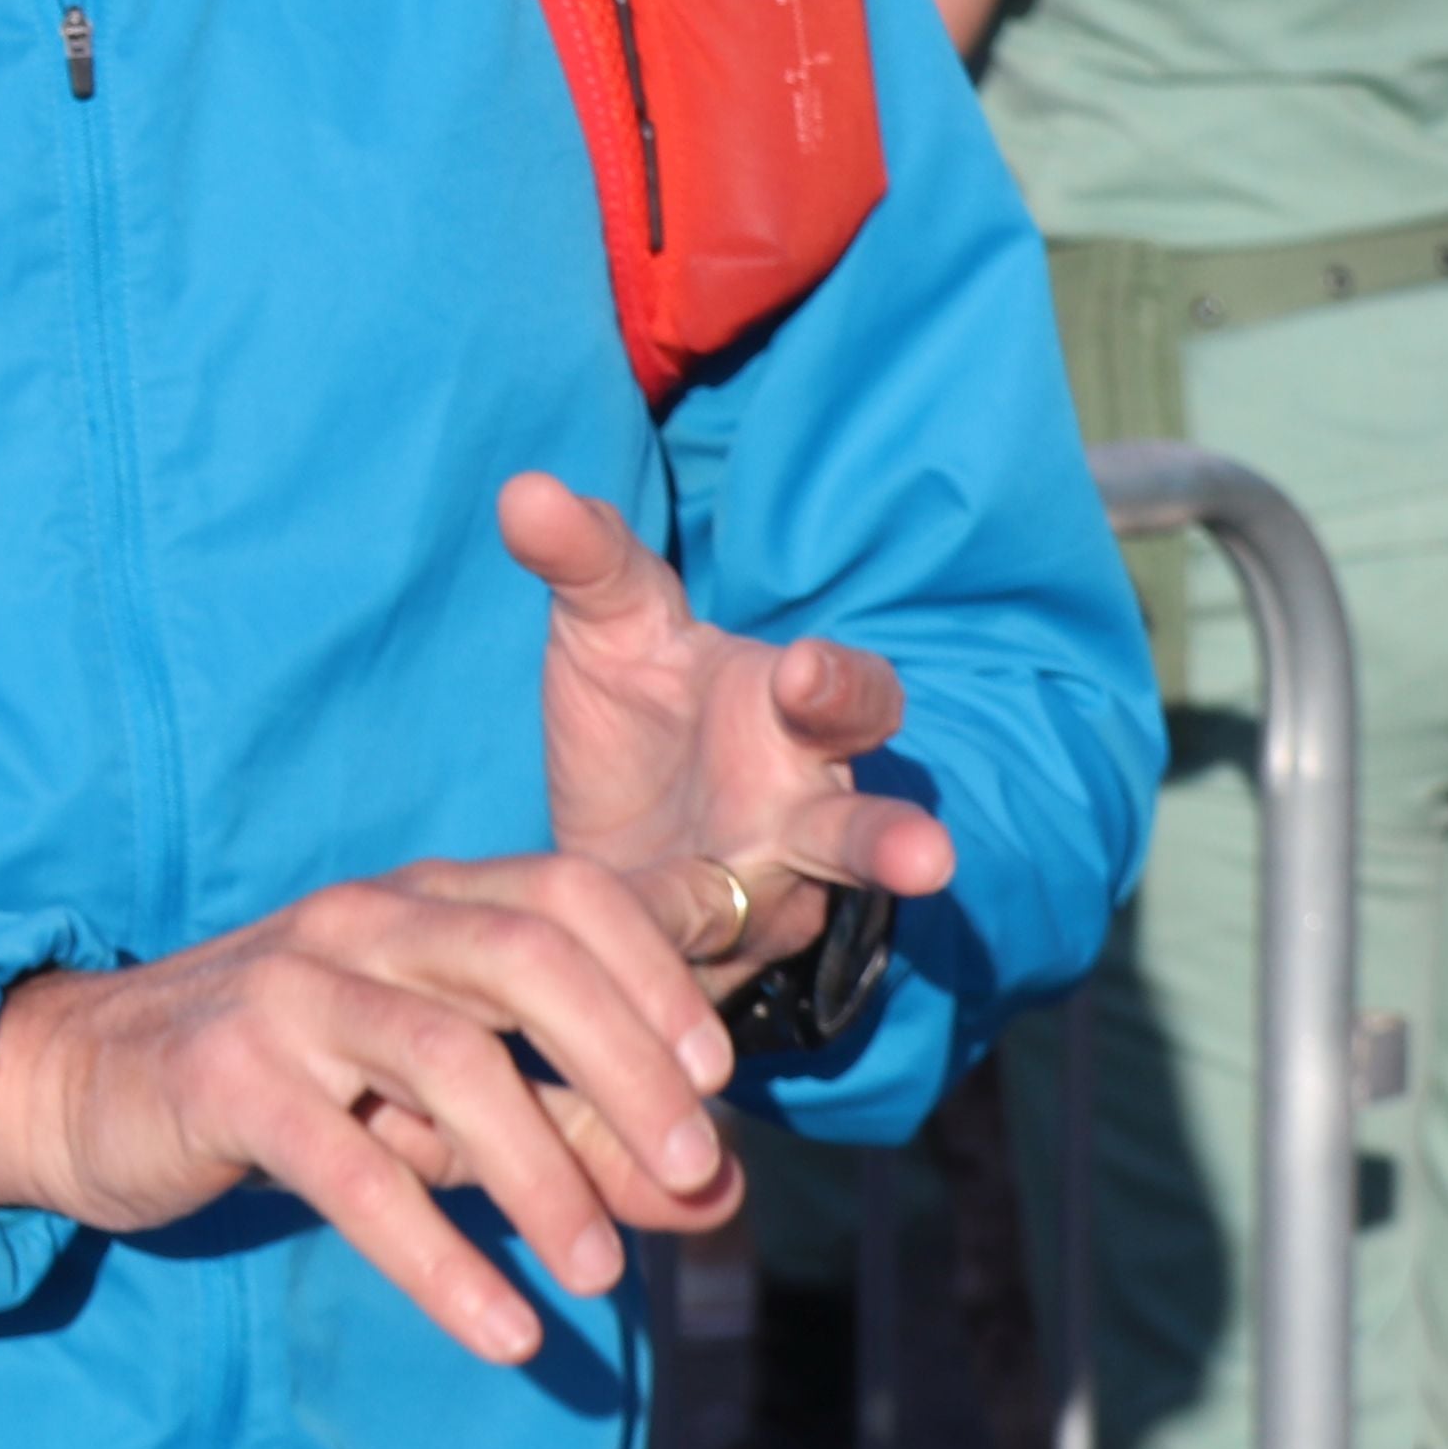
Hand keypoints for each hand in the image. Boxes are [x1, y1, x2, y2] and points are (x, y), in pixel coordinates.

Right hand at [0, 854, 738, 1365]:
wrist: (81, 1083)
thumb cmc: (287, 1085)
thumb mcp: (437, 1102)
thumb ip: (574, 1132)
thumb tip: (723, 1192)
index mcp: (422, 903)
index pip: (565, 892)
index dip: (657, 973)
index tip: (722, 1079)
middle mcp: (362, 921)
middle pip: (525, 955)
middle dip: (627, 1063)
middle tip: (697, 1167)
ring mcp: (291, 990)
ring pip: (448, 1058)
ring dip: (544, 1171)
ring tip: (601, 1277)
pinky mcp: (228, 1077)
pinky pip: (350, 1170)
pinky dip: (437, 1257)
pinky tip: (500, 1331)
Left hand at [519, 474, 950, 971]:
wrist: (613, 834)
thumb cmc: (639, 706)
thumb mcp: (611, 624)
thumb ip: (585, 559)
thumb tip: (523, 487)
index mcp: (794, 717)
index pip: (846, 695)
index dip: (836, 684)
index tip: (802, 673)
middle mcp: (804, 810)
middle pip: (863, 825)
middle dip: (888, 838)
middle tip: (923, 855)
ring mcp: (767, 892)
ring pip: (807, 915)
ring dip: (834, 925)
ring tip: (902, 906)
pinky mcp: (710, 958)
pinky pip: (690, 961)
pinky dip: (660, 955)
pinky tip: (626, 961)